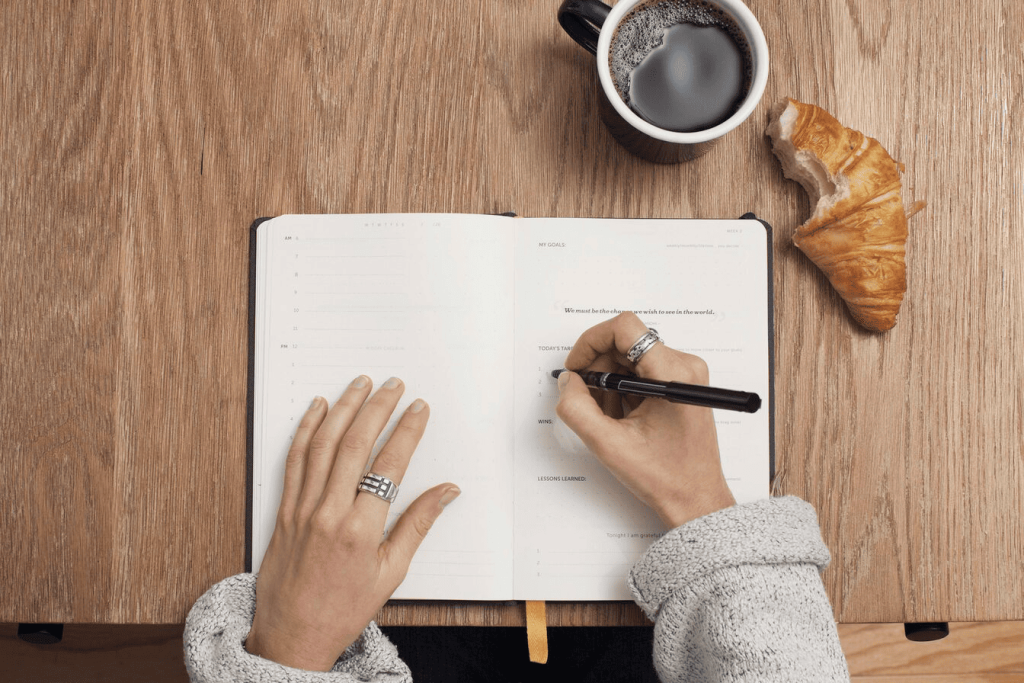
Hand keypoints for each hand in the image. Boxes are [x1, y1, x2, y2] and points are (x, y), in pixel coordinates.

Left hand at [244, 376, 459, 670]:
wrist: (293, 635)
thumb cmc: (344, 608)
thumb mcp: (392, 572)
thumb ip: (418, 525)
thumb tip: (447, 492)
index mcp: (361, 530)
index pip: (389, 465)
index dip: (406, 431)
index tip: (418, 409)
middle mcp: (329, 513)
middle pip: (355, 445)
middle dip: (377, 409)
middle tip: (393, 385)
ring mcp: (302, 509)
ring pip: (323, 445)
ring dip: (343, 409)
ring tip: (360, 385)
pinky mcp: (284, 510)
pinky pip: (294, 460)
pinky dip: (306, 430)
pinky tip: (318, 409)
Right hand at [556, 312, 735, 527]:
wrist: (695, 499)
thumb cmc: (666, 477)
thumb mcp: (609, 445)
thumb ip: (577, 408)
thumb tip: (568, 381)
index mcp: (673, 374)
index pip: (625, 328)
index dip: (591, 342)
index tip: (577, 367)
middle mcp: (684, 366)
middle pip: (625, 342)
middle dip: (599, 368)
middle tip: (587, 399)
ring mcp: (685, 374)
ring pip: (631, 357)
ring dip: (610, 382)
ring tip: (609, 417)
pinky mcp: (681, 384)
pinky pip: (642, 370)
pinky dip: (623, 389)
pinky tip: (623, 418)